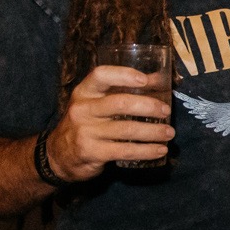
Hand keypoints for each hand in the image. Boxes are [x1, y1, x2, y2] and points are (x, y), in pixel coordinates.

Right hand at [46, 65, 174, 179]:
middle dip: (148, 106)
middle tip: (166, 111)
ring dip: (153, 131)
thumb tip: (159, 79)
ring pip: (126, 129)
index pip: (101, 75)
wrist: (60, 155)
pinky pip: (125, 150)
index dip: (124, 75)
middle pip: (120, 103)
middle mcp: (82, 109)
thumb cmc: (87, 123)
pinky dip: (147, 151)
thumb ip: (121, 91)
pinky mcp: (92, 152)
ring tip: (169, 133)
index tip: (146, 79)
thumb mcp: (96, 104)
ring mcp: (85, 131)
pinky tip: (161, 150)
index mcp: (84, 92)